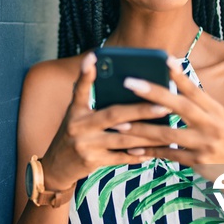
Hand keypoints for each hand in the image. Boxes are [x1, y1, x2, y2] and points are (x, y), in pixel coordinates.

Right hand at [39, 52, 171, 189]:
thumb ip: (92, 103)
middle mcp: (77, 125)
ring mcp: (85, 144)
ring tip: (167, 130)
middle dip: (141, 110)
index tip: (94, 56)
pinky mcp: (92, 161)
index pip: (80, 89)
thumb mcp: (76, 116)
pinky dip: (138, 155)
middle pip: (113, 114)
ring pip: (122, 138)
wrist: (56, 166)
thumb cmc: (74, 135)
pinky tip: (154, 152)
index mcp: (75, 110)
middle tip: (164, 105)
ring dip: (147, 135)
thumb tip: (124, 89)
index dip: (86, 73)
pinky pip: (121, 157)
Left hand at [118, 56, 223, 180]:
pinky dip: (148, 151)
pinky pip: (167, 155)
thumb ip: (194, 100)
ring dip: (141, 129)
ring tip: (119, 123)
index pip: (194, 89)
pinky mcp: (196, 161)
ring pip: (167, 134)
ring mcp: (204, 144)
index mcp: (214, 109)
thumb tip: (171, 71)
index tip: (164, 59)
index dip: (179, 75)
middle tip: (129, 83)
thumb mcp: (214, 116)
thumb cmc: (217, 136)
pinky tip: (131, 148)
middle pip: (180, 106)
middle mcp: (211, 124)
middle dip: (153, 93)